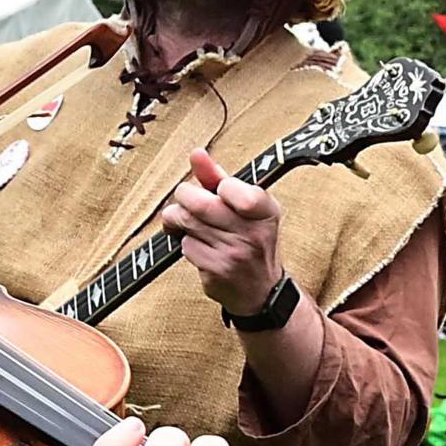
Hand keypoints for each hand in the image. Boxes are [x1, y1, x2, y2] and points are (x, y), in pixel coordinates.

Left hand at [166, 150, 287, 320]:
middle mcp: (253, 233)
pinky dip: (185, 242)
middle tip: (186, 200)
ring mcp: (234, 254)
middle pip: (198, 203)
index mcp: (265, 211)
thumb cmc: (251, 240)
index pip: (230, 187)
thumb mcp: (247, 207)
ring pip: (186, 222)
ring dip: (179, 219)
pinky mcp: (216, 272)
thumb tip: (196, 154)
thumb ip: (220, 178)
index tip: (220, 191)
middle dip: (184, 198)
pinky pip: (186, 246)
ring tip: (187, 221)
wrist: (261, 291)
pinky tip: (198, 245)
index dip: (218, 186)